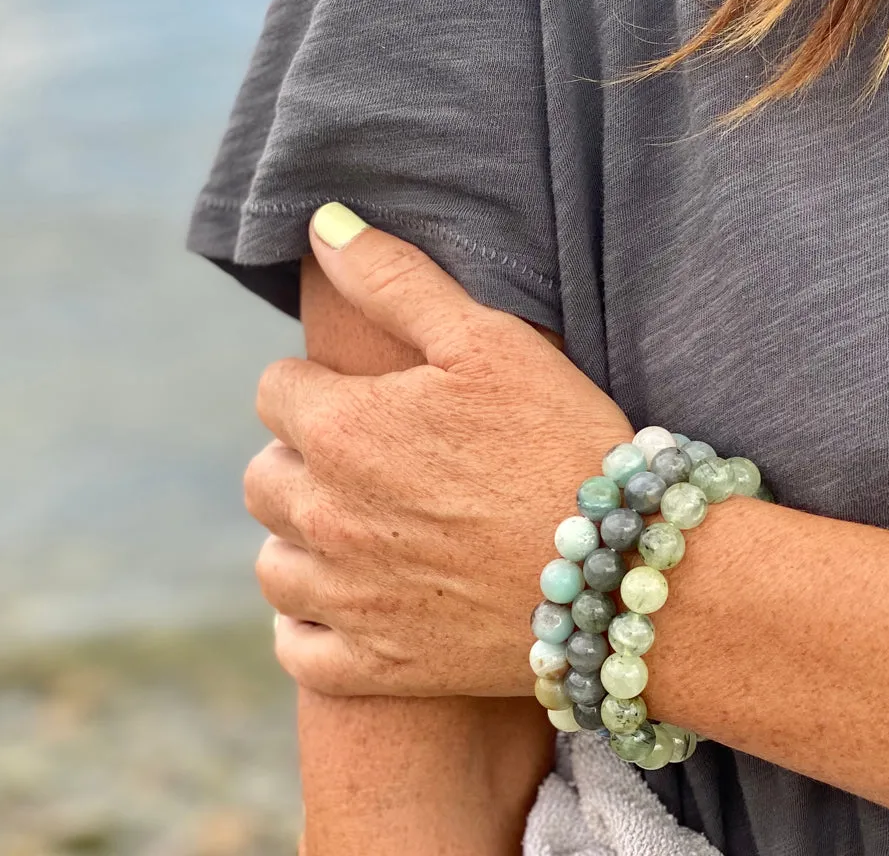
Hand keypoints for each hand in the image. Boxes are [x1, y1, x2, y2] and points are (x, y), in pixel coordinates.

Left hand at [246, 204, 632, 696]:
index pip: (274, 391)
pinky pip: (297, 648)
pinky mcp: (376, 667)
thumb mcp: (487, 338)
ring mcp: (347, 599)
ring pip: (273, 562)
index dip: (318, 385)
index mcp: (342, 429)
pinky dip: (310, 624)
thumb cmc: (561, 439)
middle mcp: (325, 516)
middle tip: (370, 456)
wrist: (626, 570)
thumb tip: (322, 221)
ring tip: (361, 524)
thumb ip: (395, 277)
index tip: (368, 395)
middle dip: (303, 457)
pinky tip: (350, 598)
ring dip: (301, 537)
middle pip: (262, 477)